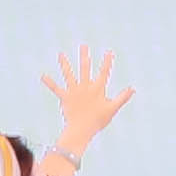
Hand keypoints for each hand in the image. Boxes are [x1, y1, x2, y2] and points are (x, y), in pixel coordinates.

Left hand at [44, 43, 134, 159]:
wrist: (81, 129)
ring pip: (69, 74)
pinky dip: (50, 82)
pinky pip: (56, 88)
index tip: (108, 51)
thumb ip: (122, 97)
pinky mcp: (65, 97)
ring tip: (61, 54)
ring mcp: (74, 91)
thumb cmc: (98, 121)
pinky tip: (43, 76)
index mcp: (97, 89)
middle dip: (84, 56)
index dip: (106, 62)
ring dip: (65, 64)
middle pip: (85, 68)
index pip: (103, 72)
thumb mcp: (112, 109)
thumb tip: (133, 89)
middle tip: (83, 46)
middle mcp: (85, 87)